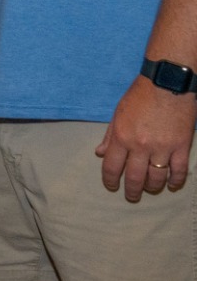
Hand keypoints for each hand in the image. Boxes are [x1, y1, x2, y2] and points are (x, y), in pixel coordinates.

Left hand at [97, 76, 195, 200]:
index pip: (111, 166)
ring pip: (157, 177)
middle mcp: (140, 146)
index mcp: (122, 137)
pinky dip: (175, 181)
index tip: (111, 186)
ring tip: (150, 190)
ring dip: (152, 187)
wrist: (166, 83)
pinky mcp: (182, 147)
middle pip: (134, 177)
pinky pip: (179, 171)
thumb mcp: (118, 114)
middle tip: (131, 197)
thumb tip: (99, 153)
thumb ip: (109, 136)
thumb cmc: (139, 96)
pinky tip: (172, 185)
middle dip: (131, 190)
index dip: (110, 180)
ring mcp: (163, 148)